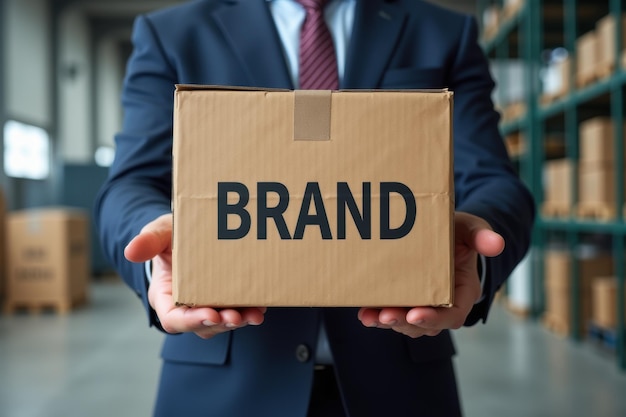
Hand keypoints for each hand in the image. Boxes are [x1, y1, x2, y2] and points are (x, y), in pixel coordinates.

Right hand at [124, 213, 265, 338]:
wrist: (192, 231)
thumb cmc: (171, 235)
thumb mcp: (159, 233)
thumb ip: (149, 240)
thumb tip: (131, 251)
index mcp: (166, 296)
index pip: (173, 318)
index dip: (191, 321)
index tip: (210, 315)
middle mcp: (187, 307)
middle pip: (203, 325)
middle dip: (221, 323)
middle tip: (237, 317)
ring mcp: (208, 305)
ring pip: (223, 322)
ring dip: (240, 321)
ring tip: (255, 314)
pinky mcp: (227, 300)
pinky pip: (238, 311)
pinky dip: (250, 310)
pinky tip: (262, 304)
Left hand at [357, 211, 504, 337]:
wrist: (440, 230)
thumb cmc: (458, 231)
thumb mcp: (471, 228)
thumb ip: (481, 235)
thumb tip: (496, 243)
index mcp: (464, 291)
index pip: (454, 315)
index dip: (435, 319)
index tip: (416, 314)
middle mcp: (443, 303)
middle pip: (426, 324)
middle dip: (404, 322)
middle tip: (386, 315)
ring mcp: (422, 304)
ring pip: (406, 322)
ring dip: (388, 322)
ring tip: (370, 316)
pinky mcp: (404, 299)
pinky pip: (392, 313)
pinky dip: (377, 315)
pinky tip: (364, 313)